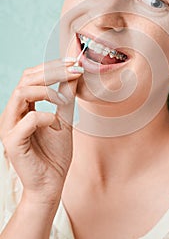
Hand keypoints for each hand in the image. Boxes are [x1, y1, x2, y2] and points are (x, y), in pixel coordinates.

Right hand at [0, 59, 82, 203]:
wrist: (51, 184)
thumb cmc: (55, 154)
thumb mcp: (64, 119)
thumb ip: (66, 98)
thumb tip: (74, 74)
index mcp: (23, 107)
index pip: (32, 76)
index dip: (53, 67)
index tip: (75, 65)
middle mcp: (14, 113)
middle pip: (26, 79)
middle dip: (52, 71)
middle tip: (74, 70)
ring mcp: (10, 127)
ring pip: (21, 92)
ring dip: (47, 91)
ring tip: (63, 101)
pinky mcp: (13, 142)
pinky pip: (28, 120)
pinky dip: (46, 116)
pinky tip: (56, 123)